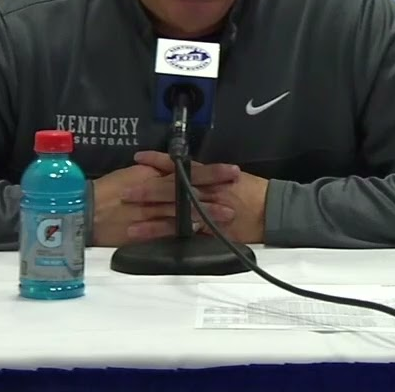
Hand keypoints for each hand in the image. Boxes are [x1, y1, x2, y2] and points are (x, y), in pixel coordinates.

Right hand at [89, 159, 239, 245]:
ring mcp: (151, 211)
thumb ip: (152, 174)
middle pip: (189, 187)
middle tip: (237, 189)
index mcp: (152, 175)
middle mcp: (154, 190)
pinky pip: (169, 229)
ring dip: (206, 211)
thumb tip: (171, 171)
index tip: (230, 171)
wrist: (85, 210)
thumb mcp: (131, 176)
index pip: (186, 170)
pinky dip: (185, 230)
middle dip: (214, 188)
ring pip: (184, 209)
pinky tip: (202, 232)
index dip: (210, 171)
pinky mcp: (147, 229)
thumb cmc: (106, 191)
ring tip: (227, 215)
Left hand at [133, 151, 268, 244]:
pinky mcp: (208, 230)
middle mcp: (203, 192)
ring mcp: (204, 213)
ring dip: (150, 220)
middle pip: (170, 191)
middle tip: (125, 192)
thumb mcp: (230, 175)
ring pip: (173, 216)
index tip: (139, 158)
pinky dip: (165, 234)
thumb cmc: (251, 191)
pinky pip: (183, 233)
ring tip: (129, 226)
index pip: (178, 167)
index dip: (157, 163)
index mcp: (208, 176)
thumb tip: (191, 170)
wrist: (270, 210)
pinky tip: (149, 236)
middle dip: (147, 191)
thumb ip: (210, 175)